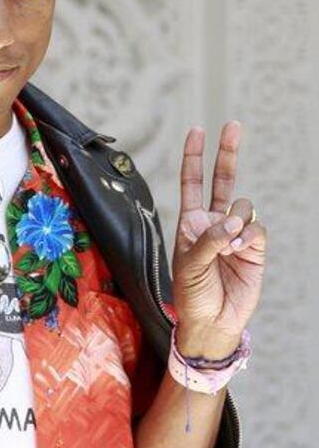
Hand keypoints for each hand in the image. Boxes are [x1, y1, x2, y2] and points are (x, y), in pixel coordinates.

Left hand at [171, 120, 266, 357]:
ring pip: (243, 205)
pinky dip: (249, 237)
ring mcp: (236, 233)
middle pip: (222, 180)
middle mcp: (213, 223)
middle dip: (227, 153)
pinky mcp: (255, 247)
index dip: (194, 157)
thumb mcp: (189, 265)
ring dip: (235, 221)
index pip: (192, 184)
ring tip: (227, 247)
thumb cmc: (192, 296)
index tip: (197, 131)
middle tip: (232, 125)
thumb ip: (208, 239)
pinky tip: (239, 252)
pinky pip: (257, 227)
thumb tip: (233, 219)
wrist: (213, 322)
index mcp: (190, 223)